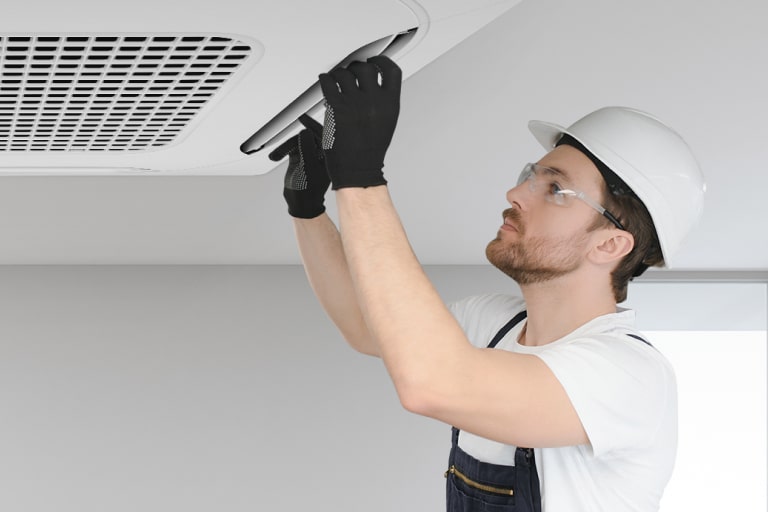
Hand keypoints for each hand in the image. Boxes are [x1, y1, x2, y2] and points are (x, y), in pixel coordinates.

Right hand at [269, 114, 330, 218]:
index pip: (322, 135)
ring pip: (297, 141)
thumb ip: (307, 149)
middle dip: (295, 139)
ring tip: (275, 156)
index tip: (303, 118)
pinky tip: (275, 156)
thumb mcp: (308, 169)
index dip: (313, 125)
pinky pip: (290, 147)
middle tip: (286, 142)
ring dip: (285, 147)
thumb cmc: (310, 191)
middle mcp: (319, 153)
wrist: (301, 204)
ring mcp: (309, 155)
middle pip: (308, 136)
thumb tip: (305, 132)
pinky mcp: (299, 157)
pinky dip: (282, 150)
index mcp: (328, 156)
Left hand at [318, 55, 401, 189]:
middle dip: (356, 68)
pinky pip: (328, 83)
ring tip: (336, 79)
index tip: (374, 60)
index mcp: (390, 103)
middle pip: (365, 68)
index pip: (391, 70)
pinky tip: (325, 81)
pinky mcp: (336, 107)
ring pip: (345, 73)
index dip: (381, 61)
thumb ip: (383, 101)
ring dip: (339, 73)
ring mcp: (354, 102)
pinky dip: (325, 79)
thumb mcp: (386, 122)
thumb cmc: (371, 149)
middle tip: (351, 71)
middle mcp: (374, 100)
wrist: (358, 168)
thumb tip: (375, 85)